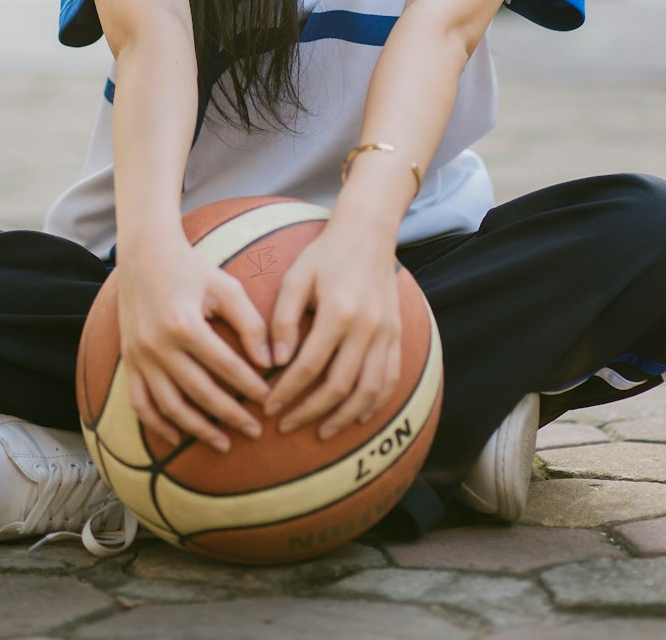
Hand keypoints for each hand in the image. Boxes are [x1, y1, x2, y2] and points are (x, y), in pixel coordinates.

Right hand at [117, 231, 272, 453]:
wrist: (145, 255)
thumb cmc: (192, 269)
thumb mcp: (226, 288)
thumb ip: (250, 323)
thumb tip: (269, 362)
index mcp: (184, 323)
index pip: (224, 366)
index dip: (249, 385)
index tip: (269, 398)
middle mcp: (157, 344)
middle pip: (199, 392)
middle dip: (230, 415)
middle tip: (255, 430)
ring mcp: (139, 356)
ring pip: (169, 406)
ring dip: (198, 429)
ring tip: (224, 443)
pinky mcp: (129, 362)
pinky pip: (140, 404)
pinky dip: (158, 425)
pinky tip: (179, 438)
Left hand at [264, 220, 401, 441]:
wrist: (368, 234)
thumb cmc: (325, 255)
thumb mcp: (295, 278)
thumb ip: (283, 319)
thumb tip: (277, 361)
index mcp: (338, 312)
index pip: (308, 366)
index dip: (287, 392)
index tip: (269, 407)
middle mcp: (367, 327)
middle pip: (339, 386)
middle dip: (310, 412)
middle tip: (286, 425)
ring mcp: (386, 333)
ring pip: (369, 391)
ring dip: (343, 417)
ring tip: (320, 432)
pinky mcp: (396, 335)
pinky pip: (390, 379)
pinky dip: (374, 403)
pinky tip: (356, 416)